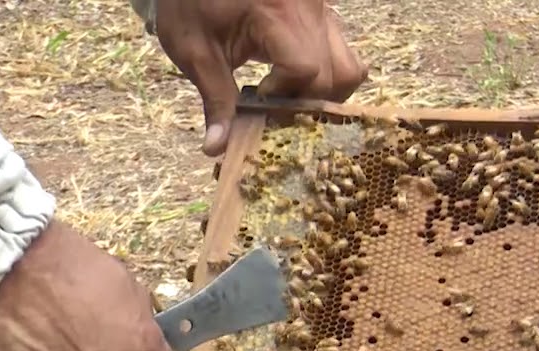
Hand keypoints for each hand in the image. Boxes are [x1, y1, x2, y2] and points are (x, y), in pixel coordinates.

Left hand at [155, 0, 367, 155]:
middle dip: (307, 101)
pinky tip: (293, 77)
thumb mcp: (195, 52)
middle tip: (273, 104)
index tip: (258, 98)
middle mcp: (309, 10)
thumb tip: (216, 148)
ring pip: (348, 65)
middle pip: (334, 74)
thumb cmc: (190, 4)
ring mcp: (320, 10)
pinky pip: (341, 50)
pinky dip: (327, 73)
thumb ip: (215, 99)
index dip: (286, 95)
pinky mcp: (321, 12)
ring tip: (289, 94)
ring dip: (325, 91)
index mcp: (277, 14)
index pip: (306, 70)